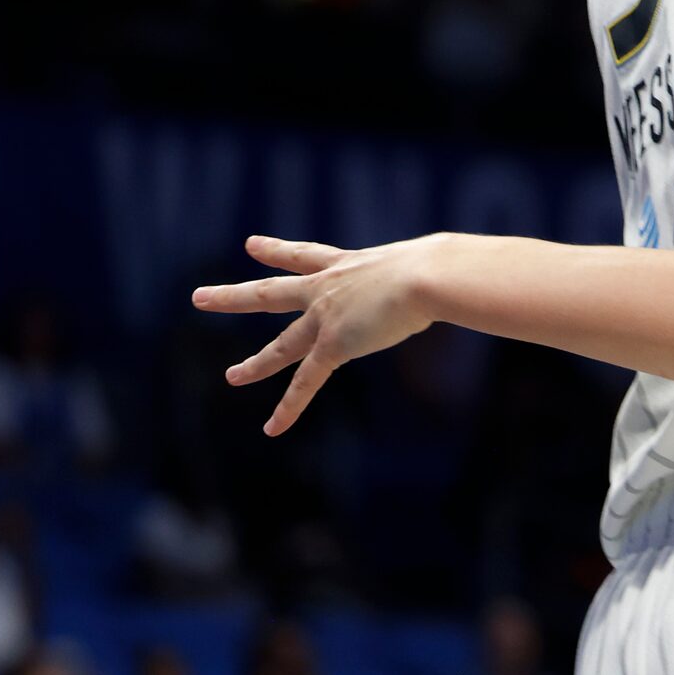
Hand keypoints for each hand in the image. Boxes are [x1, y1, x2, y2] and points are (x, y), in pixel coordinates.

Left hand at [192, 234, 449, 435]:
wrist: (429, 275)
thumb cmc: (443, 266)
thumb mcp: (432, 264)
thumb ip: (438, 275)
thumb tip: (474, 278)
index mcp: (348, 265)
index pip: (305, 256)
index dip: (276, 251)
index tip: (250, 245)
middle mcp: (329, 288)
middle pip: (271, 293)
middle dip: (234, 296)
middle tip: (199, 296)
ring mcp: (326, 317)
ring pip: (279, 344)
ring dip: (254, 364)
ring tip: (231, 377)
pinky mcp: (333, 345)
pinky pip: (305, 382)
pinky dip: (290, 408)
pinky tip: (272, 428)